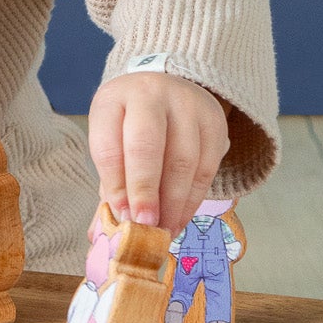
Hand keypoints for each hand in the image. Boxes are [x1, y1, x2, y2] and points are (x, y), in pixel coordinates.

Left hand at [88, 72, 229, 237]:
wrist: (165, 91)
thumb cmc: (129, 126)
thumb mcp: (111, 142)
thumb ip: (111, 182)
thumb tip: (107, 231)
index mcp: (113, 100)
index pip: (110, 145)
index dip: (116, 185)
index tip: (122, 217)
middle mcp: (150, 95)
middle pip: (147, 146)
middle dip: (146, 192)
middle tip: (146, 226)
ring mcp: (186, 104)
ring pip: (183, 159)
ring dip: (174, 203)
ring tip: (164, 231)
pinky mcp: (215, 120)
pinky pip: (207, 166)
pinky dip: (194, 198)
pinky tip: (181, 217)